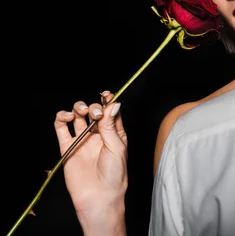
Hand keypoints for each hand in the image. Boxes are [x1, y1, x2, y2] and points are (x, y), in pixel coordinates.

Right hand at [54, 91, 127, 232]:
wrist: (98, 196)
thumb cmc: (114, 174)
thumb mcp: (117, 147)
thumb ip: (111, 126)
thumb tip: (113, 104)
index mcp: (114, 133)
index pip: (110, 111)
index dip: (107, 101)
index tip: (106, 94)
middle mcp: (98, 134)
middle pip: (94, 111)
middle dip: (93, 106)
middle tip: (94, 114)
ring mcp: (83, 140)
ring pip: (77, 116)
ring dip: (78, 108)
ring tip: (80, 112)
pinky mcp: (68, 147)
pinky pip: (61, 128)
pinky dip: (60, 118)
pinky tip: (65, 116)